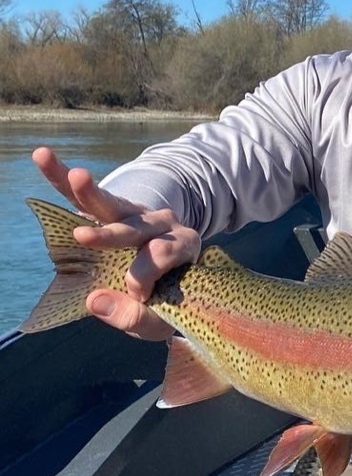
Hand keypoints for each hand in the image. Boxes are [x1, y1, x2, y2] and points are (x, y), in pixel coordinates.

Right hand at [32, 146, 196, 339]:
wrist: (167, 282)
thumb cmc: (164, 302)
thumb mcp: (159, 318)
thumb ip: (135, 317)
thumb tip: (94, 302)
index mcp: (184, 246)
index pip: (166, 253)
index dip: (147, 273)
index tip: (138, 294)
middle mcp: (163, 225)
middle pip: (139, 226)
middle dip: (113, 233)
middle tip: (85, 237)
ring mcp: (135, 215)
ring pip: (111, 204)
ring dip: (90, 191)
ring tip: (75, 176)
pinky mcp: (109, 212)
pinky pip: (82, 196)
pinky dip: (61, 179)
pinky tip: (43, 157)